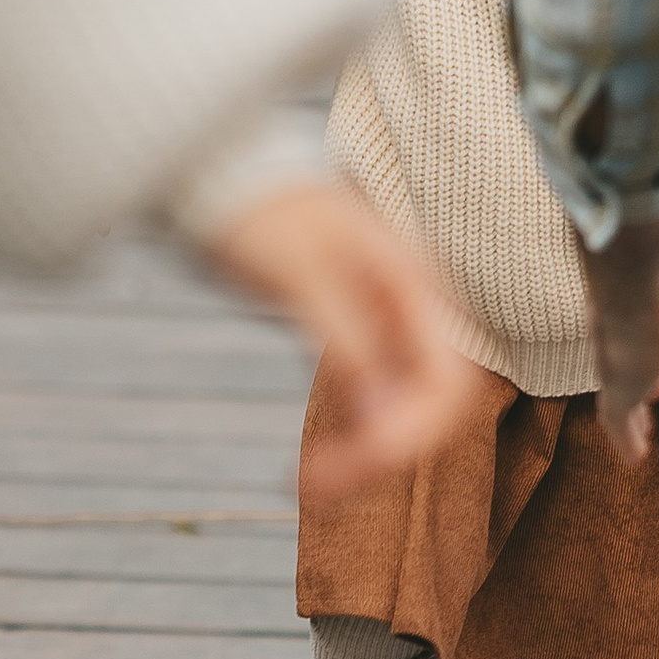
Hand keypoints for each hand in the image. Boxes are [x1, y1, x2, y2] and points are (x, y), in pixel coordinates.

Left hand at [205, 181, 484, 502]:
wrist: (212, 172)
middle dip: (383, 454)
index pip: (446, 384)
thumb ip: (347, 345)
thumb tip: (381, 424)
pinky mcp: (349, 333)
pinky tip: (307, 466)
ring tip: (306, 486)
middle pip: (427, 405)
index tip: (354, 464)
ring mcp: (381, 321)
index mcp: (411, 283)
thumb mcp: (299, 276)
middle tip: (315, 487)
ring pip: (395, 409)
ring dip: (362, 455)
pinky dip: (344, 436)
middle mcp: (407, 306)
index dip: (410, 434)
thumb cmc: (255, 209)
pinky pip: (364, 401)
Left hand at [578, 184, 658, 466]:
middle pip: (620, 359)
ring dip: (629, 419)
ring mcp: (615, 354)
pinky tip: (634, 458)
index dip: (645, 340)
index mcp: (633, 291)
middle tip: (654, 393)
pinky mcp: (620, 379)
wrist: (643, 246)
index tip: (658, 354)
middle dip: (636, 379)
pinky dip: (625, 438)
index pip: (633, 322)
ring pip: (616, 395)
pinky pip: (618, 418)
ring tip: (639, 443)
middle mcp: (617, 326)